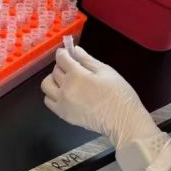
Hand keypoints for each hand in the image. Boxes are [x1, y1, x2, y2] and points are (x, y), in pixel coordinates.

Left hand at [41, 46, 158, 148]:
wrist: (123, 121)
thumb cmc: (119, 94)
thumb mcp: (106, 71)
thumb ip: (87, 59)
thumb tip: (74, 50)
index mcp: (77, 75)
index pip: (61, 58)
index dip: (63, 53)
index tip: (66, 53)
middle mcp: (65, 88)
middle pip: (54, 71)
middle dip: (62, 66)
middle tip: (72, 67)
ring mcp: (62, 102)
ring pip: (46, 85)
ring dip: (53, 80)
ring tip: (65, 81)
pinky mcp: (63, 114)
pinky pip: (48, 101)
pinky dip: (52, 95)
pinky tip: (64, 94)